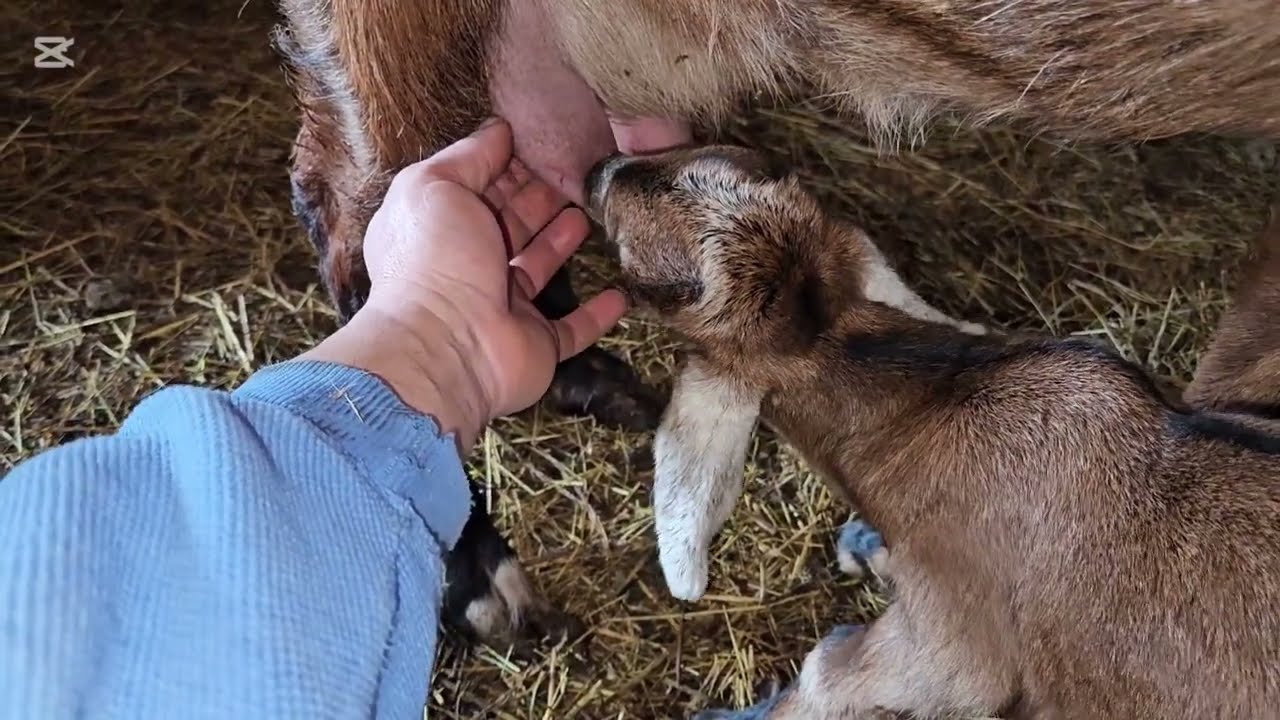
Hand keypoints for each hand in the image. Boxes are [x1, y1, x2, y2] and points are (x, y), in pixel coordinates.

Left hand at [301, 118, 626, 449]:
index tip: (544, 140)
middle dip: (539, 195)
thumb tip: (497, 128)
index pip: (478, 187)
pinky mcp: (536, 344)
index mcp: (439, 228)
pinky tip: (620, 294)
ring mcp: (503, 307)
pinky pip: (573, 328)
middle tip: (577, 167)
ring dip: (561, 241)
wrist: (445, 349)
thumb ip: (469, 154)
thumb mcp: (437, 186)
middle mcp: (467, 267)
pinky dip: (596, 313)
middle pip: (511, 223)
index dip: (508, 164)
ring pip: (539, 267)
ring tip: (591, 210)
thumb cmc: (435, 260)